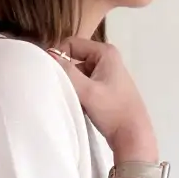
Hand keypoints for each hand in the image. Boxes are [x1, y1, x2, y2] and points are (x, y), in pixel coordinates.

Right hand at [50, 38, 157, 158]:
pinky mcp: (104, 87)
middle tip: (60, 90)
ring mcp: (105, 73)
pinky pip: (83, 83)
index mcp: (105, 52)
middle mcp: (106, 58)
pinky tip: (78, 105)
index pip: (71, 43)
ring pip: (77, 73)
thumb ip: (67, 73)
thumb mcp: (87, 91)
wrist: (132, 134)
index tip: (51, 75)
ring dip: (71, 85)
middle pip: (74, 58)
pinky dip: (77, 92)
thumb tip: (47, 57)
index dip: (58, 57)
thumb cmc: (112, 111)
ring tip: (71, 99)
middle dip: (65, 73)